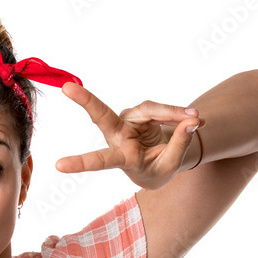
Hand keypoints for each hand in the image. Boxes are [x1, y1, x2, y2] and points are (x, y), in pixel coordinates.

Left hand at [56, 82, 205, 189]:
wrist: (161, 161)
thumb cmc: (158, 169)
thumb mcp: (170, 165)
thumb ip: (180, 144)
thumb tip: (191, 121)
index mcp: (121, 158)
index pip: (101, 160)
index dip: (81, 163)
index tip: (59, 166)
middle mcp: (119, 136)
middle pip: (102, 115)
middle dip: (85, 100)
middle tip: (67, 88)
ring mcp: (127, 120)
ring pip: (151, 110)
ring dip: (175, 115)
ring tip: (198, 120)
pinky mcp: (139, 110)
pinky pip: (161, 108)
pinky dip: (177, 113)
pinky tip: (193, 118)